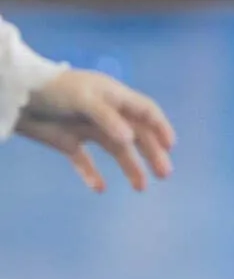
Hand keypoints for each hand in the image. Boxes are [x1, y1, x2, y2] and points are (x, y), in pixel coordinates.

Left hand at [14, 68, 175, 192]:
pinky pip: (85, 161)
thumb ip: (107, 118)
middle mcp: (105, 113)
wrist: (18, 96)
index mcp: (114, 96)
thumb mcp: (83, 98)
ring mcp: (87, 128)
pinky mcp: (69, 142)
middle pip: (135, 133)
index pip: (145, 111)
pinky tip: (99, 188)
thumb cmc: (55, 90)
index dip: (160, 126)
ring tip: (140, 187)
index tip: (170, 147)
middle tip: (164, 174)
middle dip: (151, 153)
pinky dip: (92, 174)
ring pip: (115, 149)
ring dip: (130, 167)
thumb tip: (130, 139)